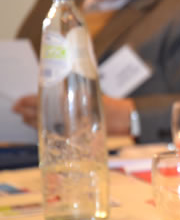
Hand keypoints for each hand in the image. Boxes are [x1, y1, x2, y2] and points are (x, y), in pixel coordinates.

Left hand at [12, 94, 134, 136]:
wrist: (124, 119)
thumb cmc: (111, 105)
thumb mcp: (93, 91)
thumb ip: (76, 88)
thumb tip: (58, 84)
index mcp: (71, 100)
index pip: (41, 100)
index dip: (27, 101)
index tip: (18, 101)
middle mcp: (67, 113)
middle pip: (38, 113)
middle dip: (24, 111)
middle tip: (15, 108)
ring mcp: (69, 126)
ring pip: (42, 123)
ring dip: (29, 119)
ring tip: (22, 116)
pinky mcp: (72, 135)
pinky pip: (50, 131)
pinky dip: (41, 127)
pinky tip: (37, 125)